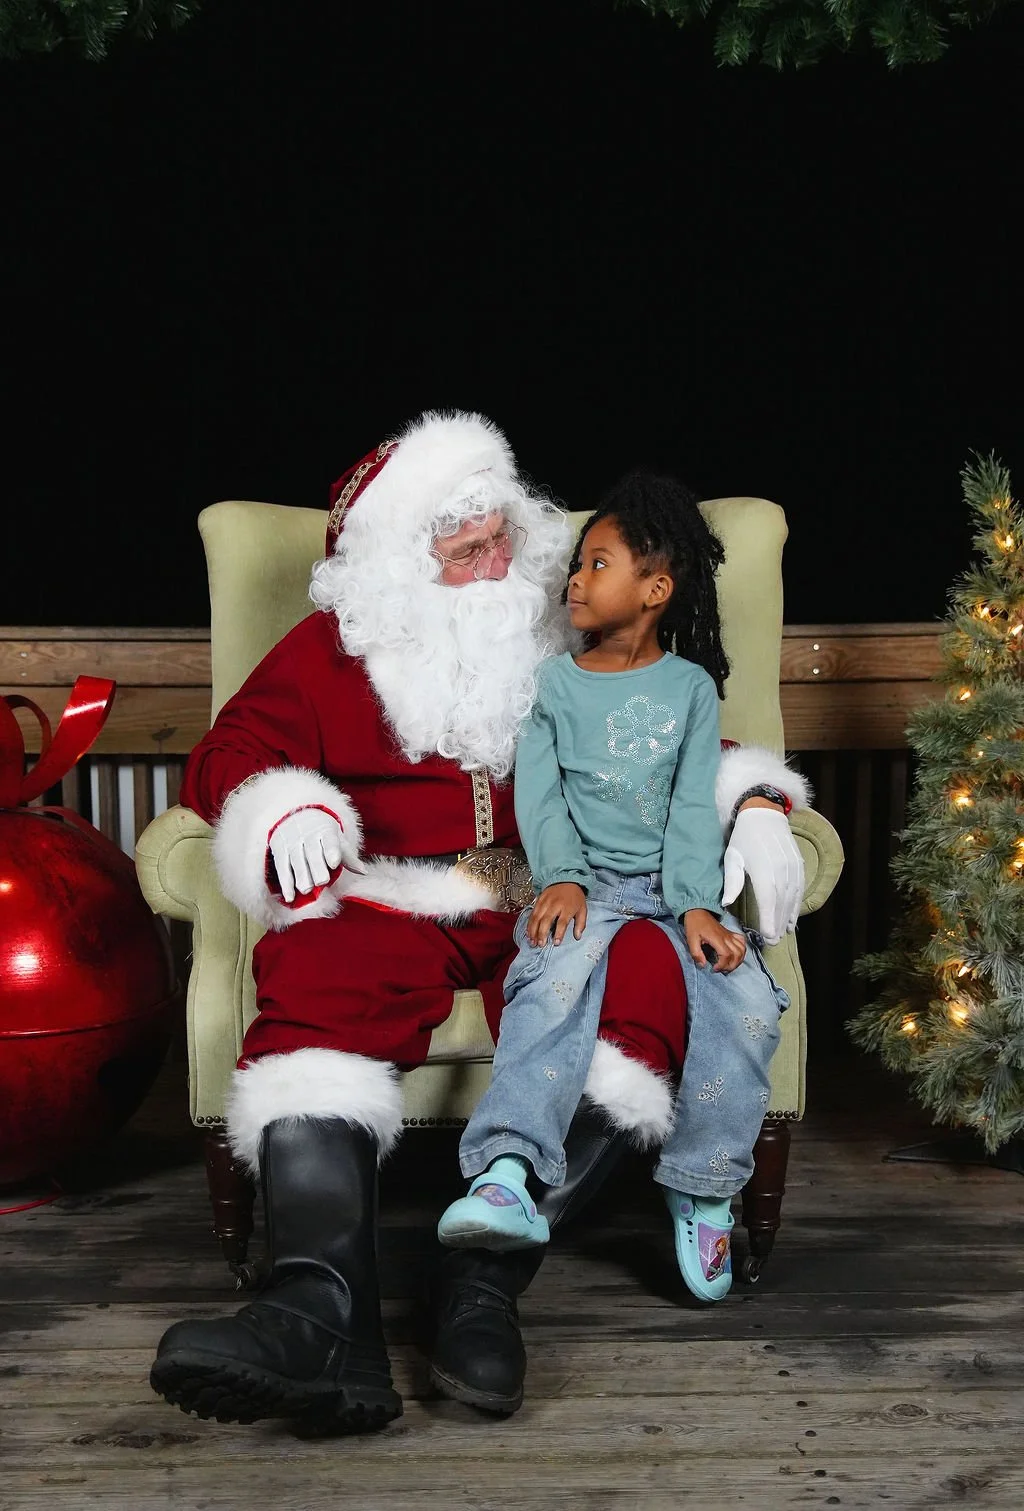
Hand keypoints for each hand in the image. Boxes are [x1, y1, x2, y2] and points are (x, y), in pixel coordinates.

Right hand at [268, 805, 362, 903]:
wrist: (294, 815)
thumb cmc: (321, 832)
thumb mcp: (336, 838)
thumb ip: (348, 856)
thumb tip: (363, 872)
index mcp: (325, 831)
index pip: (329, 841)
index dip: (332, 851)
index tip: (334, 862)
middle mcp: (307, 836)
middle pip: (312, 853)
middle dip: (317, 867)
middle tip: (322, 881)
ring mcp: (292, 844)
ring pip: (296, 861)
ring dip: (301, 876)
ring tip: (306, 890)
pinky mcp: (280, 852)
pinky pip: (282, 869)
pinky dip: (286, 884)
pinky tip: (290, 897)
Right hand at [527, 883, 587, 945]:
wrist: (566, 879)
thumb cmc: (575, 897)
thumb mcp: (582, 909)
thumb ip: (581, 924)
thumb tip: (578, 937)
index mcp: (568, 907)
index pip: (562, 922)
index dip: (559, 933)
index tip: (556, 943)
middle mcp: (555, 904)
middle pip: (546, 920)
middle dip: (542, 933)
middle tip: (541, 944)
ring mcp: (545, 902)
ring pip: (537, 918)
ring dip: (533, 931)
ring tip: (533, 942)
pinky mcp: (538, 900)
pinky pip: (532, 914)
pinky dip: (529, 924)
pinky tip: (529, 933)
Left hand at [683, 909, 745, 971]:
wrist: (698, 912)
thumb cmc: (694, 924)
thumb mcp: (690, 940)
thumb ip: (696, 954)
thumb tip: (703, 965)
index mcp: (716, 938)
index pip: (726, 955)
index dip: (722, 965)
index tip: (714, 968)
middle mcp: (726, 937)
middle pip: (737, 954)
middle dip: (731, 966)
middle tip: (721, 969)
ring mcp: (730, 935)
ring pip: (742, 949)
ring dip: (738, 960)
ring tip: (729, 965)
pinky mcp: (730, 934)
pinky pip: (742, 942)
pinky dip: (742, 950)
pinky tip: (736, 955)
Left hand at [722, 804, 803, 944]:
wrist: (764, 814)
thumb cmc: (744, 838)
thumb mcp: (732, 857)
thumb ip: (732, 881)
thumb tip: (726, 903)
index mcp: (762, 869)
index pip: (768, 900)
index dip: (769, 920)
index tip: (768, 937)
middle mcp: (780, 869)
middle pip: (781, 903)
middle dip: (778, 924)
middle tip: (774, 942)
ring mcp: (792, 867)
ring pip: (792, 898)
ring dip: (788, 917)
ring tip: (784, 933)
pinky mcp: (798, 865)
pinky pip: (799, 889)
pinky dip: (797, 905)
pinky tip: (793, 918)